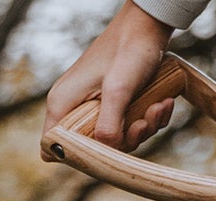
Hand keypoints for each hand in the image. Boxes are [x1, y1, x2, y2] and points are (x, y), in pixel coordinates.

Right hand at [42, 1, 177, 160]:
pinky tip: (164, 102)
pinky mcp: (117, 103)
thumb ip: (109, 124)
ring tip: (158, 106)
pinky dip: (151, 117)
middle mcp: (75, 106)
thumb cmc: (128, 52)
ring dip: (145, 126)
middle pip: (94, 147)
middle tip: (141, 122)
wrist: (148, 28)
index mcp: (63, 103)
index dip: (74, 157)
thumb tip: (106, 151)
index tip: (104, 151)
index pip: (51, 145)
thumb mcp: (118, 90)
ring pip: (119, 137)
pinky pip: (133, 123)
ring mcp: (97, 105)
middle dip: (125, 139)